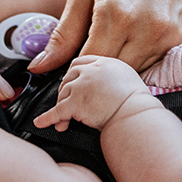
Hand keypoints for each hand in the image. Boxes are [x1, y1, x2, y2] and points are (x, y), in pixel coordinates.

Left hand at [31, 0, 181, 72]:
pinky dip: (147, 59)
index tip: (72, 65)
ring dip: (125, 66)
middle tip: (96, 50)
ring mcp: (171, 34)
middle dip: (101, 70)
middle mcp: (147, 27)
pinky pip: (161, 66)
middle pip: (115, 74)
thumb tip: (39, 67)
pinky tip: (141, 37)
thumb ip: (63, 35)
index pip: (90, 65)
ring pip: (138, 74)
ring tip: (121, 39)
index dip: (76, 70)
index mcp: (115, 14)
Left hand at [33, 55, 153, 130]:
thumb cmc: (139, 102)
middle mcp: (94, 67)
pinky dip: (48, 118)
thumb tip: (92, 73)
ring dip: (63, 105)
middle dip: (68, 89)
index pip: (84, 60)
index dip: (77, 72)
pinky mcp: (78, 100)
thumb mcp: (127, 77)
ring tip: (66, 118)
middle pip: (72, 74)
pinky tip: (42, 122)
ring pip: (65, 91)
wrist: (140, 118)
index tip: (74, 81)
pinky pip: (58, 110)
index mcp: (108, 60)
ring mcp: (85, 83)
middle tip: (71, 101)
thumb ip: (109, 70)